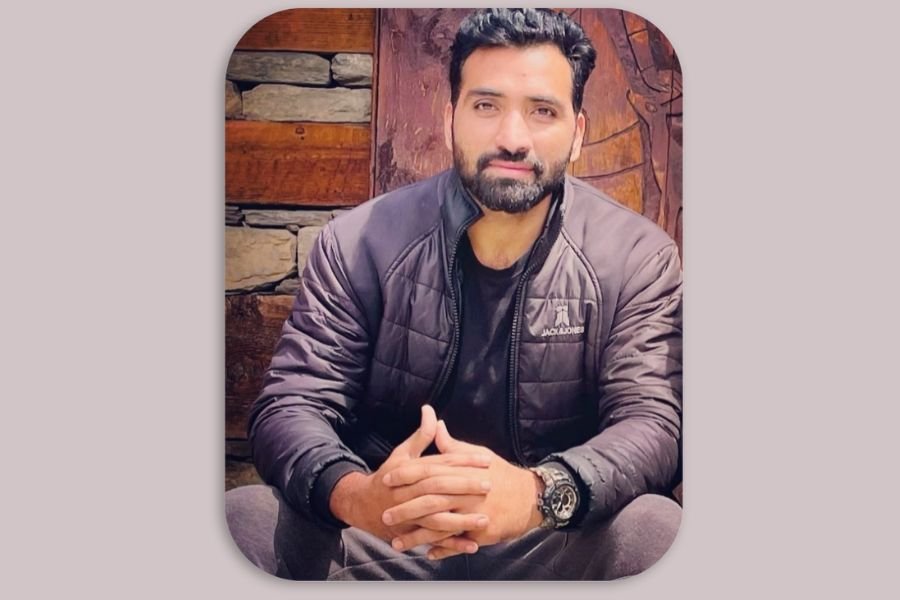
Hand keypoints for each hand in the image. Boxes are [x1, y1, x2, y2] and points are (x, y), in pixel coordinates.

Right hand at [329, 406, 492, 549]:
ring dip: (461, 520)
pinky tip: (472, 545)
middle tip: (489, 485)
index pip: (439, 463)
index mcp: (409, 471)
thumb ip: (421, 435)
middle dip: (464, 487)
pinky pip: (433, 541)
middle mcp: (408, 493)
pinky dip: (452, 545)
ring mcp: (409, 516)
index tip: (486, 459)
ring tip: (485, 519)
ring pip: (435, 518)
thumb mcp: (402, 454)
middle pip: (438, 489)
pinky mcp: (410, 534)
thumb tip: (430, 410)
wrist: (362, 505)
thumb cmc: (388, 477)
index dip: (463, 460)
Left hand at [381, 420, 543, 558]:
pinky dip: (442, 549)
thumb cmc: (501, 473)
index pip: (429, 471)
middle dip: (406, 509)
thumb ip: (451, 445)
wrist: (531, 497)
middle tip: (385, 515)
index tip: (386, 479)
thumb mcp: (477, 454)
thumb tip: (434, 422)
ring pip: (440, 527)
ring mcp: (473, 515)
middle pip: (430, 501)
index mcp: (462, 471)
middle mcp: (466, 492)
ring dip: (417, 536)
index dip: (406, 475)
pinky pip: (457, 543)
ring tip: (396, 542)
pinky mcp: (482, 533)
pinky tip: (427, 553)